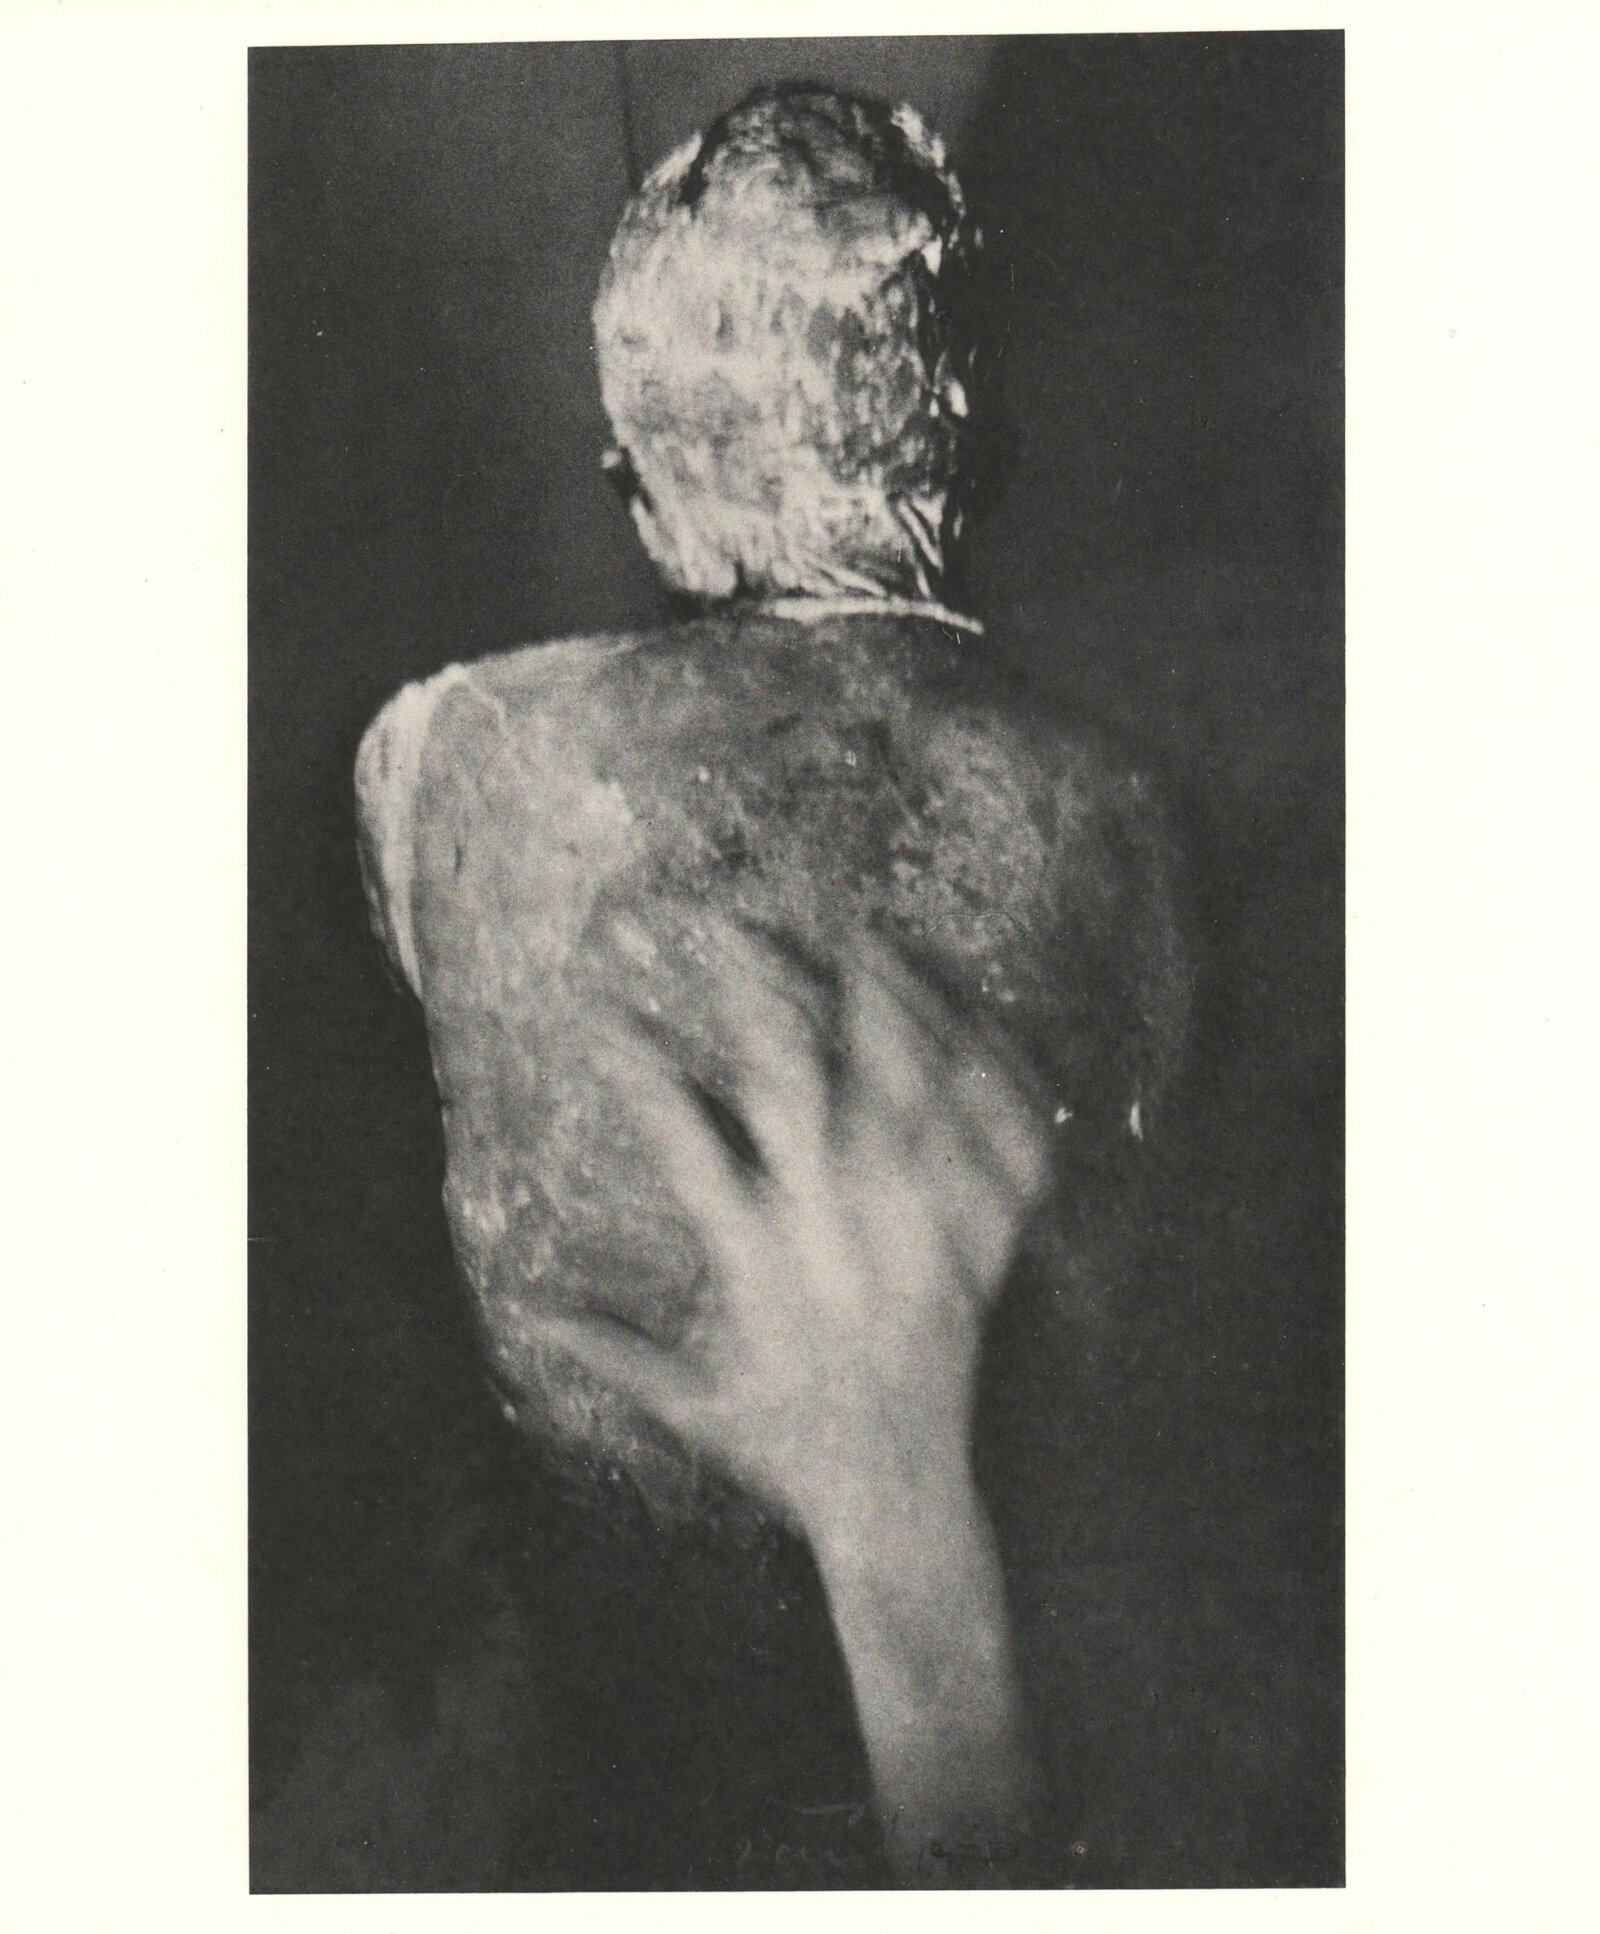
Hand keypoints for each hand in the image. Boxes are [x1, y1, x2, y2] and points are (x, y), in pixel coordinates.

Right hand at [540, 912, 1050, 1546]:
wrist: (897, 1503)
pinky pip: (990, 1158)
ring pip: (899, 1100)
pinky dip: (987, 1087)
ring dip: (879, 1010)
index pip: (682, 1144)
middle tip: (732, 925)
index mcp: (756, 1263)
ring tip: (862, 935)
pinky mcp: (974, 1255)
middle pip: (793, 1089)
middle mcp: (832, 1238)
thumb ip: (614, 1351)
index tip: (603, 1009)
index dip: (638, 1070)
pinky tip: (977, 1024)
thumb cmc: (789, 1452)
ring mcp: (910, 1239)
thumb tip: (532, 1309)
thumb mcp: (692, 1408)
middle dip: (759, 995)